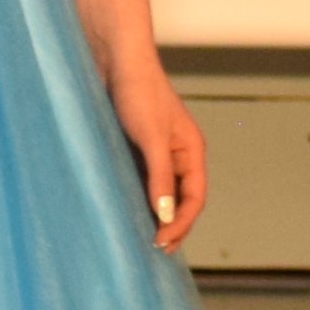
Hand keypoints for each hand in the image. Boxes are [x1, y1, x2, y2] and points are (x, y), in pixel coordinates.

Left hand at [113, 61, 209, 252]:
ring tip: (142, 238)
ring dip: (155, 215)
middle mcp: (178, 154)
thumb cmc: (137, 92)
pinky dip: (137, 199)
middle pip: (182, 199)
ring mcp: (156, 152)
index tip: (162, 242)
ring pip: (162, 192)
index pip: (195, 198)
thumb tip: (166, 214)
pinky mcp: (134, 148)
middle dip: (173, 225)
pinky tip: (125, 211)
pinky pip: (141, 180)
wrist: (114, 60)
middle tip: (155, 249)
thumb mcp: (151, 138)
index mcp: (191, 150)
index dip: (182, 223)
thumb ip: (160, 177)